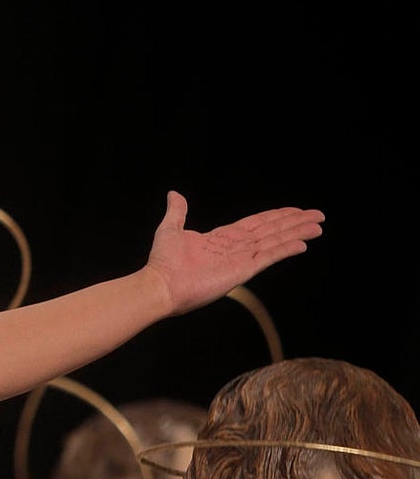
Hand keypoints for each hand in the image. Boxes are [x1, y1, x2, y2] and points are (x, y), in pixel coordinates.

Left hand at [146, 191, 324, 315]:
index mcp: (221, 238)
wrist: (160, 284)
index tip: (294, 211)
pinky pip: (267, 256)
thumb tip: (175, 194)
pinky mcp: (242, 270)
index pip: (256, 224)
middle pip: (271, 231)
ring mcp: (240, 260)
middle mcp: (235, 248)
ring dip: (296, 233)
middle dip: (294, 222)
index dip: (276, 216)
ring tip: (317, 226)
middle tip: (318, 215)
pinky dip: (285, 249)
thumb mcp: (171, 229)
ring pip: (274, 241)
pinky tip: (302, 243)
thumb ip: (178, 212)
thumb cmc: (163, 262)